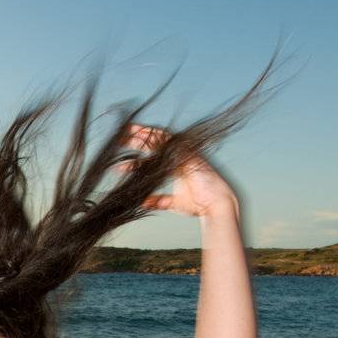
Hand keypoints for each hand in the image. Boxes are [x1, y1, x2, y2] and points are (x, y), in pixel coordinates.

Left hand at [119, 124, 238, 218]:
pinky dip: (160, 139)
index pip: (153, 155)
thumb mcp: (171, 203)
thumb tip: (141, 202)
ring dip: (146, 134)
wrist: (216, 205)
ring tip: (130, 131)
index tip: (122, 151)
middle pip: (155, 144)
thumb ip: (156, 200)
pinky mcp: (190, 155)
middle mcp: (178, 158)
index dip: (138, 152)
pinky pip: (173, 143)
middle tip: (121, 135)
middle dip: (139, 138)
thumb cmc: (198, 204)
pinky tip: (147, 137)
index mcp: (175, 166)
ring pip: (162, 139)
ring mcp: (185, 155)